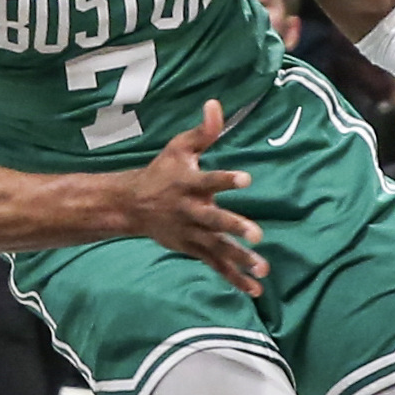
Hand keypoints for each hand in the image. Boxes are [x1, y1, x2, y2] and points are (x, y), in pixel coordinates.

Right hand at [125, 99, 266, 295]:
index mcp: (188, 184)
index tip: (246, 179)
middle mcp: (191, 210)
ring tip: (263, 268)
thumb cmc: (162, 172)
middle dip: (234, 227)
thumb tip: (216, 105)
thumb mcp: (179, 148)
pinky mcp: (193, 248)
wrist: (131, 206)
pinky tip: (255, 289)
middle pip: (214, 221)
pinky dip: (234, 278)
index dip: (227, 179)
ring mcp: (192, 233)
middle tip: (257, 234)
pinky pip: (216, 265)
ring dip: (240, 259)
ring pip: (217, 248)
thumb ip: (203, 131)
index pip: (209, 181)